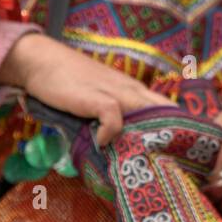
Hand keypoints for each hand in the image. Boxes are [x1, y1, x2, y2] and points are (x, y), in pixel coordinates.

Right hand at [0, 33, 174, 146]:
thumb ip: (114, 117)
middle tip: (169, 159)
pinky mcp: (96, 97)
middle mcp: (132, 90)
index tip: (177, 148)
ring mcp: (115, 92)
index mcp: (135, 91)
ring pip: (146, 111)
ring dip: (147, 135)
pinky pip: (113, 115)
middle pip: (165, 110)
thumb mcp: (101, 99)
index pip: (167, 107)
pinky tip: (102, 142)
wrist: (45, 62)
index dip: (176, 127)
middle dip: (171, 134)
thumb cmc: (72, 83)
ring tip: (141, 158)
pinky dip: (111, 131)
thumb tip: (122, 145)